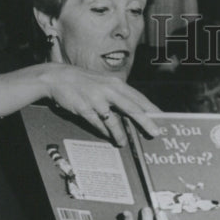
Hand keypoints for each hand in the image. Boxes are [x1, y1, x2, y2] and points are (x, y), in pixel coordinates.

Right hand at [38, 61, 159, 146]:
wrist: (57, 77)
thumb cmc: (84, 82)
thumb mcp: (104, 83)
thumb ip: (119, 95)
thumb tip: (137, 110)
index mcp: (115, 83)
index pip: (138, 98)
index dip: (151, 109)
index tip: (163, 119)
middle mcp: (108, 90)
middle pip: (132, 108)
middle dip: (146, 121)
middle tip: (155, 133)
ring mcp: (96, 99)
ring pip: (113, 121)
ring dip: (120, 134)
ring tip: (123, 142)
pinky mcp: (84, 108)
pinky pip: (97, 124)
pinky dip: (103, 132)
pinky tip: (106, 136)